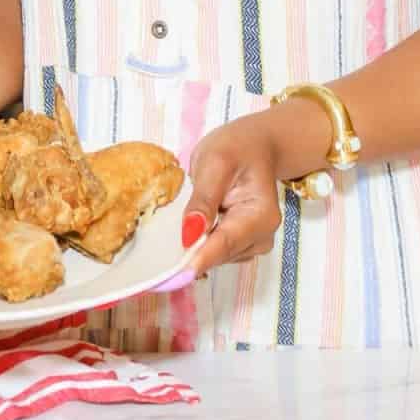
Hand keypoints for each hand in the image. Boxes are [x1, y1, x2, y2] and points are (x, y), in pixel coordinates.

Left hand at [183, 115, 284, 275]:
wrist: (253, 145)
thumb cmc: (237, 148)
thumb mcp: (215, 163)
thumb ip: (203, 199)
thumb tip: (190, 233)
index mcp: (261, 216)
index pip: (225, 243)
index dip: (198, 259)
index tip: (173, 274)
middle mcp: (262, 236)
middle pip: (219, 254)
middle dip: (190, 252)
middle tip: (157, 248)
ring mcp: (253, 242)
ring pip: (215, 256)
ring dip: (193, 247)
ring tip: (175, 226)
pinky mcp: (241, 243)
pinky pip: (214, 250)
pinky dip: (199, 243)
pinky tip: (187, 227)